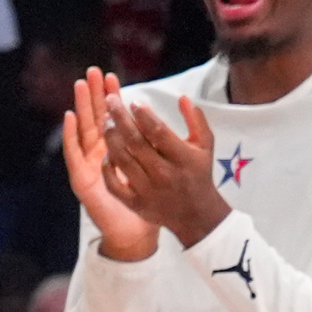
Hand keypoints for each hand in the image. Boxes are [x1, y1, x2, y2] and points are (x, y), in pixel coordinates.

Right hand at [61, 68, 158, 260]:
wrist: (133, 233)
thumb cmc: (148, 203)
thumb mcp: (159, 172)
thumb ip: (159, 152)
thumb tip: (169, 123)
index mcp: (118, 150)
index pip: (112, 117)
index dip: (110, 97)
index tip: (112, 76)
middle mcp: (100, 154)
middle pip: (94, 117)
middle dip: (93, 94)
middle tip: (92, 71)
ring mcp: (89, 164)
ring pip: (82, 130)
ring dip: (80, 106)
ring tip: (80, 85)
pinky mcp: (81, 177)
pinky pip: (73, 153)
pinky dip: (70, 134)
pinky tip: (69, 117)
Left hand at [104, 89, 230, 248]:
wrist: (197, 215)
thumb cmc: (198, 173)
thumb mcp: (205, 146)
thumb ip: (195, 120)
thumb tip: (181, 96)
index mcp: (184, 159)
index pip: (159, 132)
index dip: (144, 115)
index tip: (134, 101)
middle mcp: (165, 174)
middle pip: (136, 143)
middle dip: (121, 119)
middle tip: (110, 101)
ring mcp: (148, 190)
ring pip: (122, 160)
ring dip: (111, 138)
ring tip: (105, 121)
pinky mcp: (135, 204)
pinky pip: (113, 183)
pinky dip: (107, 167)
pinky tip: (106, 152)